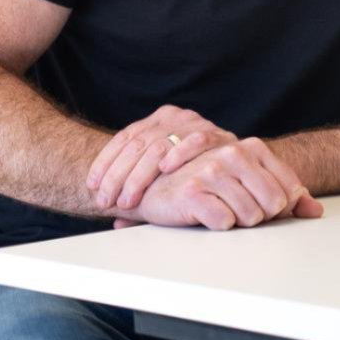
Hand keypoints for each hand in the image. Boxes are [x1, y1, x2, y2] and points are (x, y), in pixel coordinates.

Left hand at [86, 105, 235, 214]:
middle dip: (117, 175)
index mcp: (157, 120)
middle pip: (137, 144)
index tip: (93, 185)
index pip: (125, 137)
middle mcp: (174, 117)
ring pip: (158, 144)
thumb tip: (117, 223)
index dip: (105, 161)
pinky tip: (165, 170)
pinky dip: (180, 153)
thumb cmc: (198, 175)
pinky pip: (196, 140)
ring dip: (139, 175)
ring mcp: (195, 123)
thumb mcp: (166, 175)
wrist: (246, 161)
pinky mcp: (216, 134)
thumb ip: (144, 191)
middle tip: (106, 201)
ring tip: (128, 200)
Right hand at [121, 137, 325, 229]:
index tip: (262, 206)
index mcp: (252, 148)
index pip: (289, 190)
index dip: (279, 208)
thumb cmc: (209, 186)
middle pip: (273, 205)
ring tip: (220, 209)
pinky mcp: (192, 192)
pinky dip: (218, 225)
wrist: (160, 186)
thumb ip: (287, 196)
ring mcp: (212, 171)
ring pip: (250, 216)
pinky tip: (204, 214)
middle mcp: (233, 154)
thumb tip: (315, 210)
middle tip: (237, 209)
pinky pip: (225, 223)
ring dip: (238, 222)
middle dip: (259, 216)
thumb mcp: (250, 183)